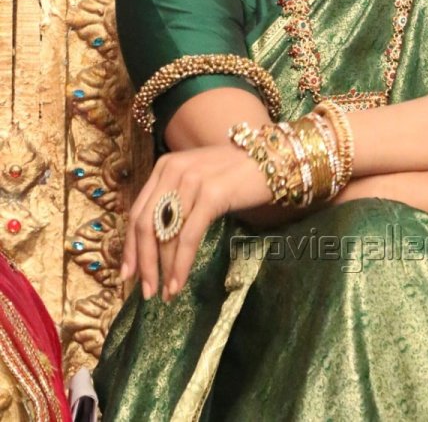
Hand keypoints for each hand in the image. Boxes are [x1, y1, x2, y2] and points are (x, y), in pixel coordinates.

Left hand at [120, 145, 271, 301]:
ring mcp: (191, 181)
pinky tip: (179, 283)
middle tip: (146, 290)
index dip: (130, 246)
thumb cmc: (237, 174)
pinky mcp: (211, 194)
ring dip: (163, 269)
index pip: (138, 211)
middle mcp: (173, 170)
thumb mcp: (198, 179)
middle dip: (144, 262)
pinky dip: (180, 264)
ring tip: (166, 293)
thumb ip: (176, 199)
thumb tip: (156, 242)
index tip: (128, 274)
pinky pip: (188, 237)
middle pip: (145, 224)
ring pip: (166, 235)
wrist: (274, 159)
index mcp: (165, 166)